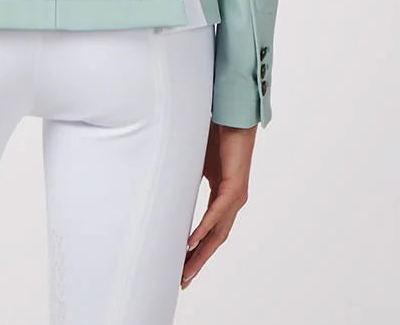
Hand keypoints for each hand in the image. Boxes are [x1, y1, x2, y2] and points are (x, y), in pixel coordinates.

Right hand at [180, 120, 256, 288]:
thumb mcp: (195, 161)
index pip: (210, 232)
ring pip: (217, 233)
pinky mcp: (234, 188)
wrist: (234, 118)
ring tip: (186, 272)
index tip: (183, 267)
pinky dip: (203, 229)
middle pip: (214, 240)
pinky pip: (217, 214)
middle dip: (199, 262)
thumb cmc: (217, 135)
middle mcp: (232, 202)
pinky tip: (191, 242)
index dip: (197, 251)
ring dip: (201, 254)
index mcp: (223, 197)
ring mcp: (235, 197)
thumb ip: (185, 175)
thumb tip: (164, 180)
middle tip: (183, 281)